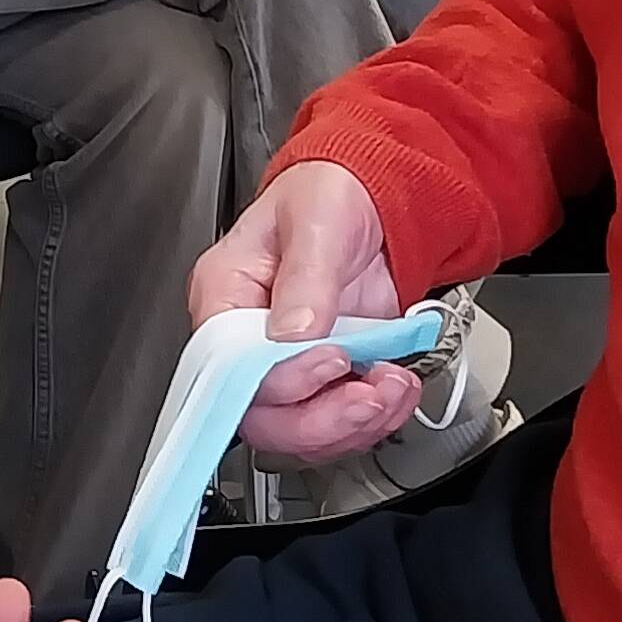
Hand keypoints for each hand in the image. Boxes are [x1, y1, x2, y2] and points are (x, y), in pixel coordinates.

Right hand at [186, 160, 415, 459]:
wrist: (374, 196)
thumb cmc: (329, 191)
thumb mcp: (317, 218)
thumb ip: (305, 275)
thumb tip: (293, 330)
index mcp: (225, 295)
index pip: (229, 366)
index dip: (279, 381)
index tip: (332, 359)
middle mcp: (249, 339)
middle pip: (260, 415)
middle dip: (320, 420)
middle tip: (366, 396)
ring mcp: (289, 361)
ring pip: (301, 430)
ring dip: (354, 423)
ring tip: (391, 386)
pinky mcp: (328, 374)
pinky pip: (338, 420)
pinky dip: (375, 416)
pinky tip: (396, 387)